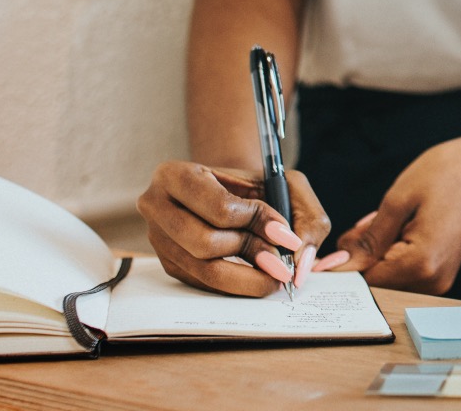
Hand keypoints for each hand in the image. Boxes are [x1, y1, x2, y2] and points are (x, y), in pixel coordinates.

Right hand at [137, 161, 330, 296]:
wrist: (229, 194)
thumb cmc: (255, 187)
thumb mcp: (286, 185)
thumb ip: (305, 214)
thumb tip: (297, 256)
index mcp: (175, 175)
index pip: (220, 208)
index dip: (257, 223)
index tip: (286, 235)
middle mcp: (156, 207)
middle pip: (205, 244)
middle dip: (250, 254)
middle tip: (281, 262)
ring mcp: (158, 240)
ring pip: (204, 270)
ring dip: (247, 277)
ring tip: (275, 274)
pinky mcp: (169, 264)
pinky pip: (203, 285)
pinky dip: (235, 285)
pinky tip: (257, 277)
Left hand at [331, 129, 460, 294]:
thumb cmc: (450, 173)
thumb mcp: (398, 200)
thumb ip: (369, 238)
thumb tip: (341, 262)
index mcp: (421, 264)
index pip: (365, 280)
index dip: (342, 264)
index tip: (324, 249)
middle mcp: (433, 280)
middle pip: (377, 280)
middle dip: (361, 253)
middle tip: (364, 221)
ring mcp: (441, 278)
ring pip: (389, 274)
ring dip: (377, 249)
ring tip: (383, 217)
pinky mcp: (443, 269)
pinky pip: (405, 267)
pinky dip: (392, 248)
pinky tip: (396, 223)